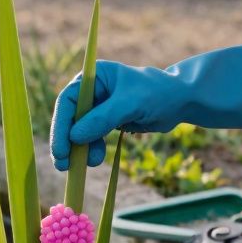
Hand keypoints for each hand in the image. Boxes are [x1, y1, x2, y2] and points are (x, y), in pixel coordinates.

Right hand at [48, 35, 241, 170]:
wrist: (180, 101)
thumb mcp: (129, 104)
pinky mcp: (107, 121)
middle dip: (67, 141)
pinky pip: (91, 138)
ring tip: (87, 164)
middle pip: (70, 118)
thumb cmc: (157, 93)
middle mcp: (92, 91)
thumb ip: (102, 119)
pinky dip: (91, 149)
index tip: (61, 149)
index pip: (68, 101)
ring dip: (80, 149)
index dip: (61, 125)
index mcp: (94, 77)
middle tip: (63, 165)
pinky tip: (95, 160)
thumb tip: (75, 136)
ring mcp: (98, 107)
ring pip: (79, 131)